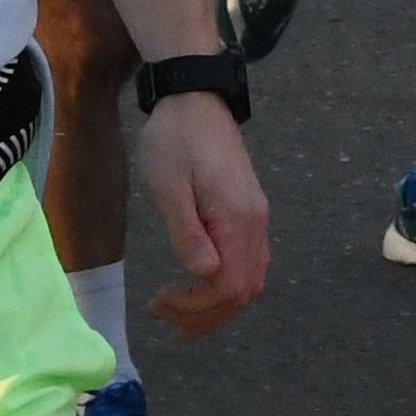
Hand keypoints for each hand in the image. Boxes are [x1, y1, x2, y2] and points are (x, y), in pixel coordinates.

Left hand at [138, 92, 272, 337]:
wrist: (195, 99)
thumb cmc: (174, 141)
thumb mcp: (168, 187)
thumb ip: (188, 233)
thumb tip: (204, 275)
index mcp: (237, 218)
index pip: (228, 285)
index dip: (196, 306)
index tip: (159, 302)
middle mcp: (256, 223)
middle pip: (246, 290)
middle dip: (206, 315)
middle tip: (163, 317)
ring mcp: (257, 218)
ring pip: (252, 280)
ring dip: (217, 306)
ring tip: (180, 316)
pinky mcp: (250, 213)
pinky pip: (249, 264)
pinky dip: (227, 288)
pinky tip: (201, 289)